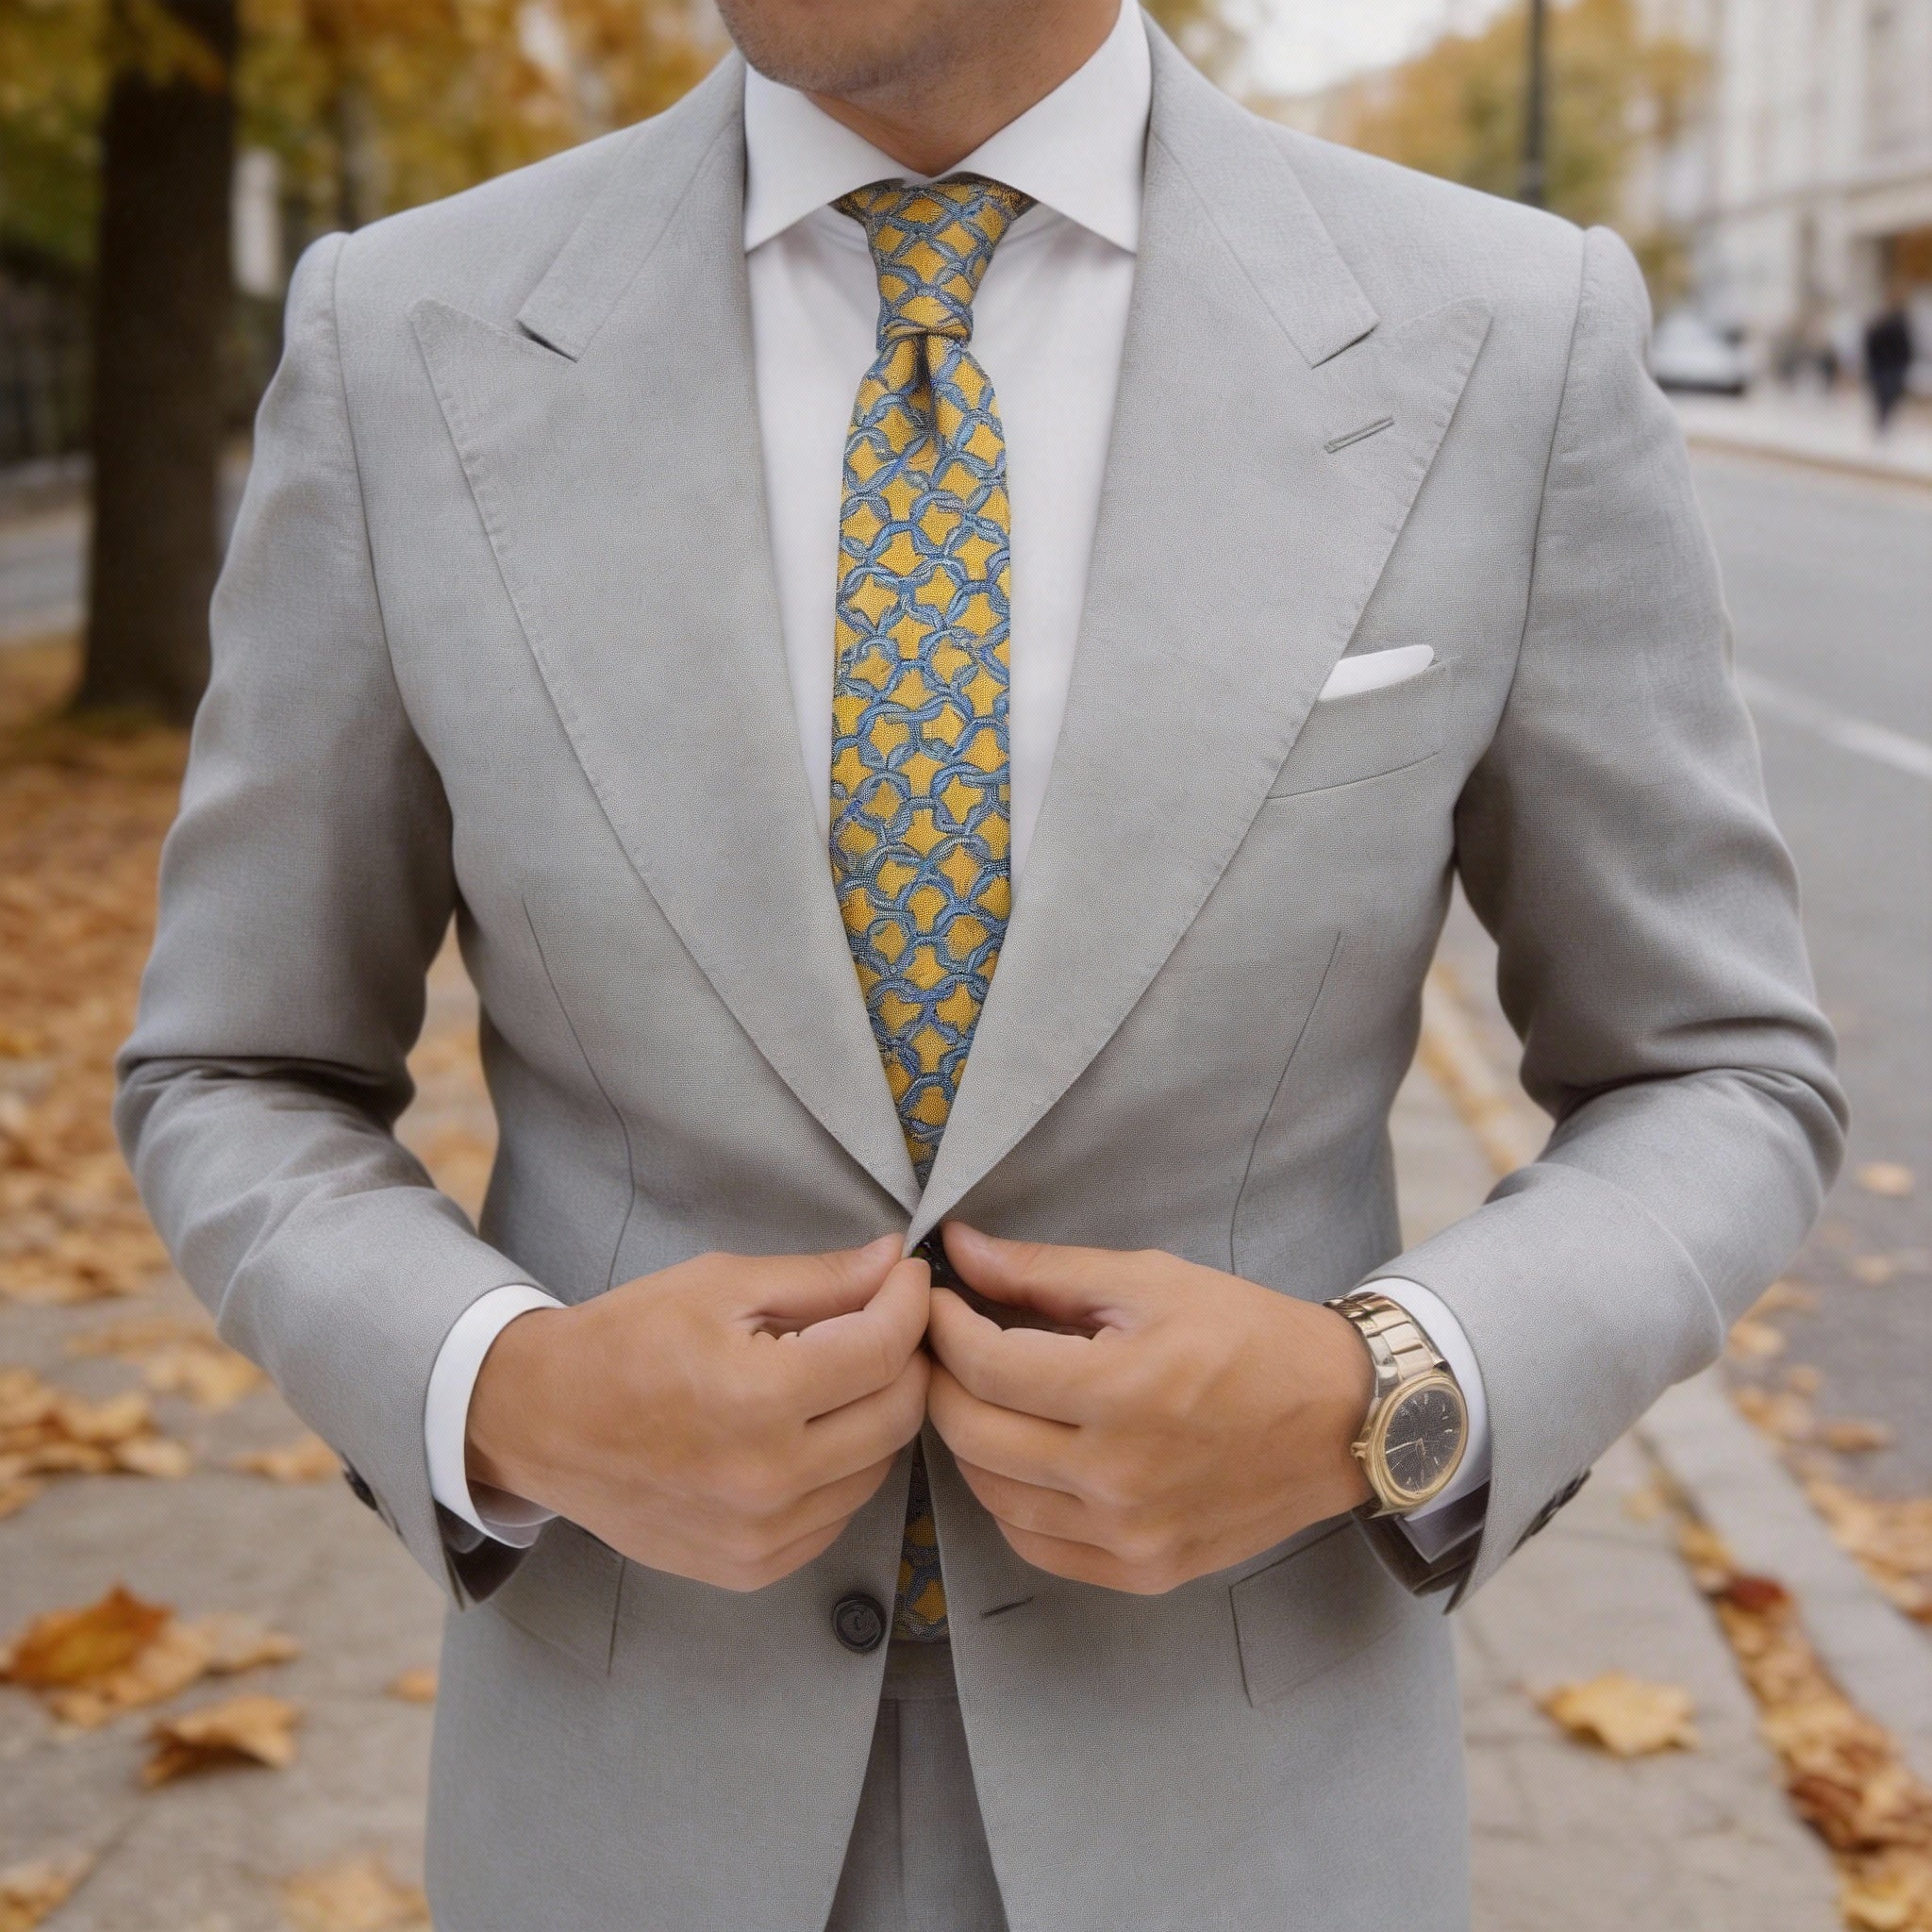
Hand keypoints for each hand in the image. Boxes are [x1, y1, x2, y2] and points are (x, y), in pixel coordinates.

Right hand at [466, 1237, 930, 1590]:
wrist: (543, 1421)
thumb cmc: (628, 1339)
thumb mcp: (721, 1285)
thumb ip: (820, 1279)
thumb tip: (896, 1259)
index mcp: (760, 1398)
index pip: (884, 1350)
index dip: (909, 1303)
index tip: (906, 1277)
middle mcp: (769, 1478)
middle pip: (898, 1414)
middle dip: (907, 1357)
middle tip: (885, 1321)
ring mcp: (762, 1535)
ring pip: (878, 1468)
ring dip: (877, 1414)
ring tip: (841, 1375)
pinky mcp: (753, 1568)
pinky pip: (838, 1514)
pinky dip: (842, 1468)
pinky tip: (808, 1431)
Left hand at [925, 1224, 1373, 1593]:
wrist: (1342, 1419)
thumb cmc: (1250, 1336)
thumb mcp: (1151, 1280)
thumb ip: (1045, 1271)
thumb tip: (959, 1249)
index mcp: (1121, 1391)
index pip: (983, 1365)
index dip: (942, 1326)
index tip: (937, 1300)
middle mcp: (1118, 1476)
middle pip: (972, 1434)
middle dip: (941, 1380)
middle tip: (945, 1345)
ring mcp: (1128, 1536)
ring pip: (992, 1496)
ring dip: (970, 1441)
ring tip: (984, 1395)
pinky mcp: (1142, 1572)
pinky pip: (1034, 1544)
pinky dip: (1010, 1499)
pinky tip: (1023, 1455)